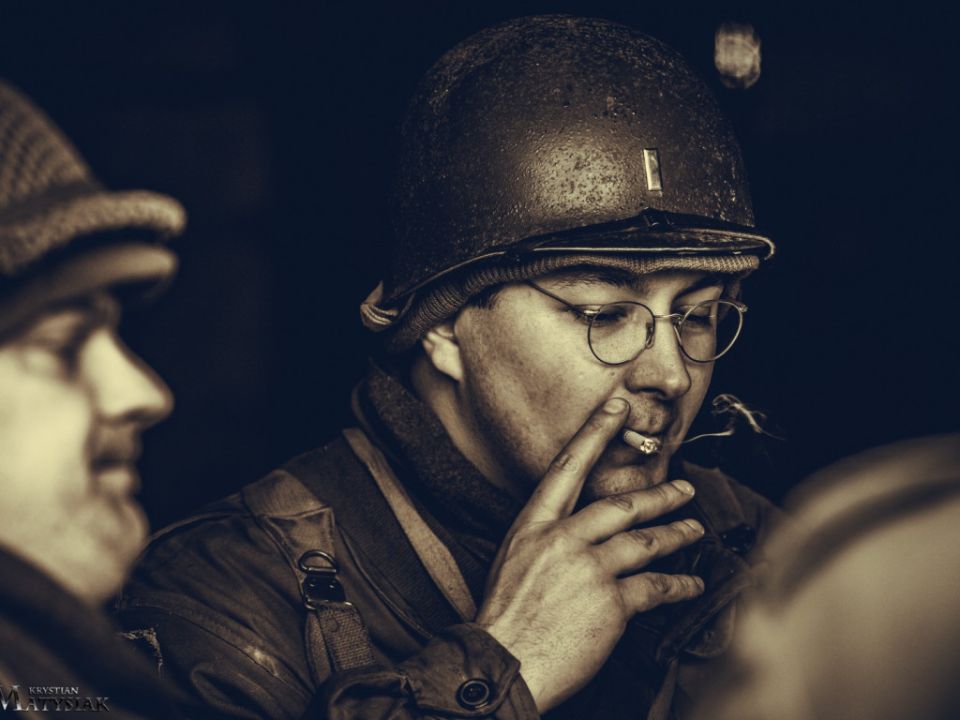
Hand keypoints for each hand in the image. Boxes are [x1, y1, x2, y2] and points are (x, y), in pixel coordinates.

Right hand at [475, 398, 704, 712]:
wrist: (503, 662)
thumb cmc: (505, 618)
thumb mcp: (514, 562)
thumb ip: (548, 541)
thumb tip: (582, 535)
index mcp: (533, 525)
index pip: (568, 468)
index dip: (595, 433)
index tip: (617, 406)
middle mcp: (562, 539)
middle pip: (620, 504)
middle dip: (659, 495)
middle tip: (684, 489)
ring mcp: (588, 568)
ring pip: (645, 540)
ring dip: (676, 534)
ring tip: (694, 530)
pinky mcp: (610, 602)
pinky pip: (655, 586)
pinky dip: (678, 585)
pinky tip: (692, 584)